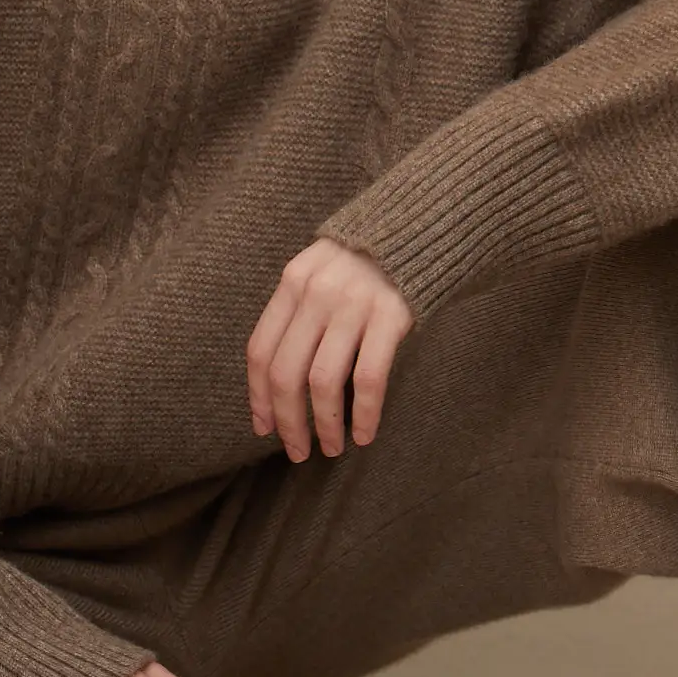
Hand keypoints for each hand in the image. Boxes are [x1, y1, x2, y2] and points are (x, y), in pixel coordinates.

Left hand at [247, 236, 414, 461]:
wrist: (419, 225)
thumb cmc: (365, 258)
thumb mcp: (320, 271)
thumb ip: (299, 311)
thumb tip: (278, 381)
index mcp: (292, 283)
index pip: (260, 350)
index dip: (258, 396)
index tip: (263, 427)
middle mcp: (316, 294)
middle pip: (287, 373)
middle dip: (288, 422)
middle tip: (296, 451)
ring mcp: (354, 304)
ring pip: (324, 382)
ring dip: (324, 424)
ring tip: (330, 448)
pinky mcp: (391, 316)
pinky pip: (370, 378)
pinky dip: (366, 413)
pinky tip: (366, 434)